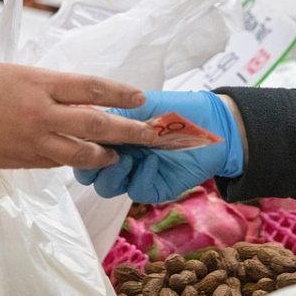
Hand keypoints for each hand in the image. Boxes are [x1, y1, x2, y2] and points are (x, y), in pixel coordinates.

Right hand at [0, 63, 158, 168]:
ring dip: (104, 155)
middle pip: (96, 125)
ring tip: (117, 155)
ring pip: (80, 153)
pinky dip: (72, 161)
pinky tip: (81, 161)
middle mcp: (41, 113)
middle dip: (128, 131)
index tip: (142, 98)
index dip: (121, 94)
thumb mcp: (14, 73)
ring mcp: (32, 141)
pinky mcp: (21, 162)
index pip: (92, 88)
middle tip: (149, 135)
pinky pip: (55, 163)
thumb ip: (47, 87)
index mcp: (39, 83)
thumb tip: (77, 98)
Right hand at [73, 91, 245, 203]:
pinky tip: (152, 161)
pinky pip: (135, 190)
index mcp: (113, 134)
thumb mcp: (143, 106)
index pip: (83, 144)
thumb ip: (114, 115)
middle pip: (87, 172)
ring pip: (106, 186)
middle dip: (90, 164)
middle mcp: (119, 155)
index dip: (80, 142)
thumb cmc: (180, 110)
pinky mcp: (152, 188)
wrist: (215, 126)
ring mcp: (134, 173)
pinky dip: (140, 177)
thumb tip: (83, 120)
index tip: (85, 133)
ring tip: (127, 157)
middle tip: (104, 151)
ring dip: (112, 173)